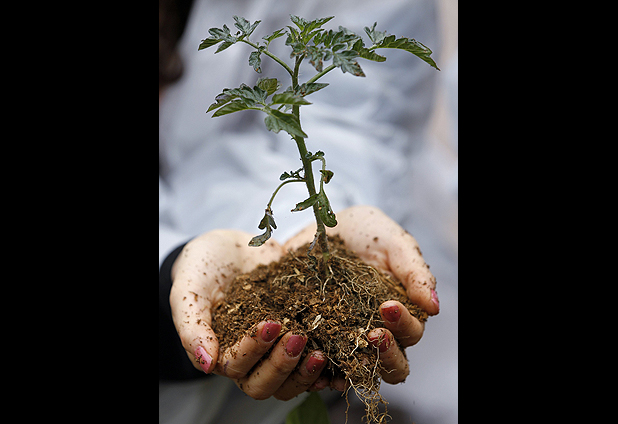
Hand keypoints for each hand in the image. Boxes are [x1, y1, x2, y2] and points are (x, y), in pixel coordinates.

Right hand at [169, 230, 328, 399]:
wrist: (230, 246)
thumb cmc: (202, 268)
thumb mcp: (189, 291)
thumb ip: (192, 326)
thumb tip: (206, 364)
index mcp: (221, 352)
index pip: (237, 367)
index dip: (253, 351)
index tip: (269, 324)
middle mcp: (250, 358)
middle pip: (265, 383)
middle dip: (282, 365)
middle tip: (297, 336)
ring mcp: (276, 348)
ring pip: (290, 379)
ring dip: (305, 371)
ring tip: (321, 351)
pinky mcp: (299, 331)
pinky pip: (312, 357)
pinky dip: (326, 362)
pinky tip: (339, 350)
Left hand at [284, 205, 438, 383]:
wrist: (324, 223)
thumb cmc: (367, 233)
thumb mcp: (394, 244)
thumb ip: (415, 272)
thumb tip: (433, 307)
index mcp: (401, 313)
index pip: (411, 334)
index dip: (404, 326)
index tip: (388, 306)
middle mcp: (377, 331)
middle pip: (392, 365)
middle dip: (386, 353)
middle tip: (373, 333)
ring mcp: (346, 337)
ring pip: (358, 370)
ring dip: (354, 366)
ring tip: (343, 349)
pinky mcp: (316, 336)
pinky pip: (320, 363)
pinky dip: (319, 368)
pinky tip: (314, 357)